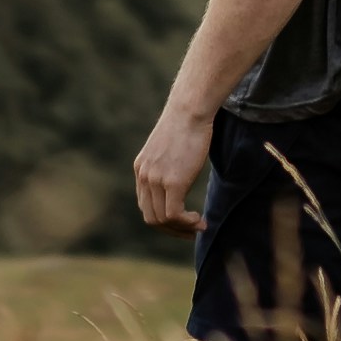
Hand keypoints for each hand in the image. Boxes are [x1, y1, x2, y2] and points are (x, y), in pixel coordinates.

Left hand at [133, 94, 215, 230]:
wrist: (190, 110)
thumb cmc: (187, 124)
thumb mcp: (170, 148)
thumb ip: (168, 165)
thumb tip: (180, 174)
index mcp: (141, 169)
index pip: (146, 206)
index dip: (163, 219)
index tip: (182, 221)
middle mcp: (144, 176)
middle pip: (151, 217)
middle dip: (172, 229)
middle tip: (191, 231)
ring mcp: (156, 180)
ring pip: (162, 220)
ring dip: (181, 228)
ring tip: (199, 226)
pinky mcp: (172, 182)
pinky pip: (174, 214)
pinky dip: (187, 223)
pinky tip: (199, 220)